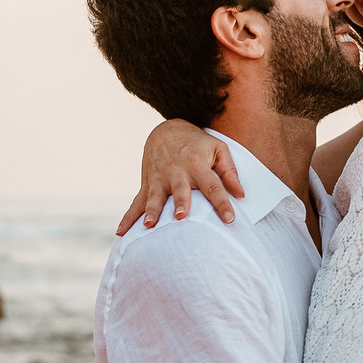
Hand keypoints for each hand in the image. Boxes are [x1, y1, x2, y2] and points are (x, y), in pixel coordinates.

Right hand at [115, 120, 244, 233]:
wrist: (166, 130)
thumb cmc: (198, 144)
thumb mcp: (219, 149)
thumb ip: (230, 172)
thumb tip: (241, 194)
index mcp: (197, 164)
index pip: (213, 186)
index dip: (221, 203)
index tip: (230, 219)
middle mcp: (177, 172)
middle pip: (180, 190)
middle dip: (180, 202)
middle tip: (180, 217)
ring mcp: (159, 178)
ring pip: (155, 196)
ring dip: (152, 210)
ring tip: (149, 224)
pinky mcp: (147, 184)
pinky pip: (136, 203)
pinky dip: (128, 217)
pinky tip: (121, 232)